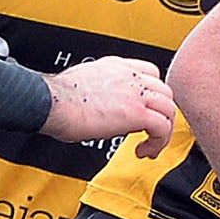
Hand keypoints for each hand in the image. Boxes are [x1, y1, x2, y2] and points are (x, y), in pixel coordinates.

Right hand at [43, 56, 176, 155]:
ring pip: (169, 109)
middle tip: (150, 134)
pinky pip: (163, 127)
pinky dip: (159, 142)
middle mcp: (129, 76)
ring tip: (149, 146)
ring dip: (164, 131)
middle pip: (165, 92)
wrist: (50, 103)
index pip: (151, 73)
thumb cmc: (56, 99)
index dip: (153, 95)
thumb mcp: (82, 83)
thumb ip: (99, 90)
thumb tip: (100, 106)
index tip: (145, 112)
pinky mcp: (135, 113)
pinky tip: (143, 151)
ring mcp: (134, 93)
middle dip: (162, 115)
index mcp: (116, 66)